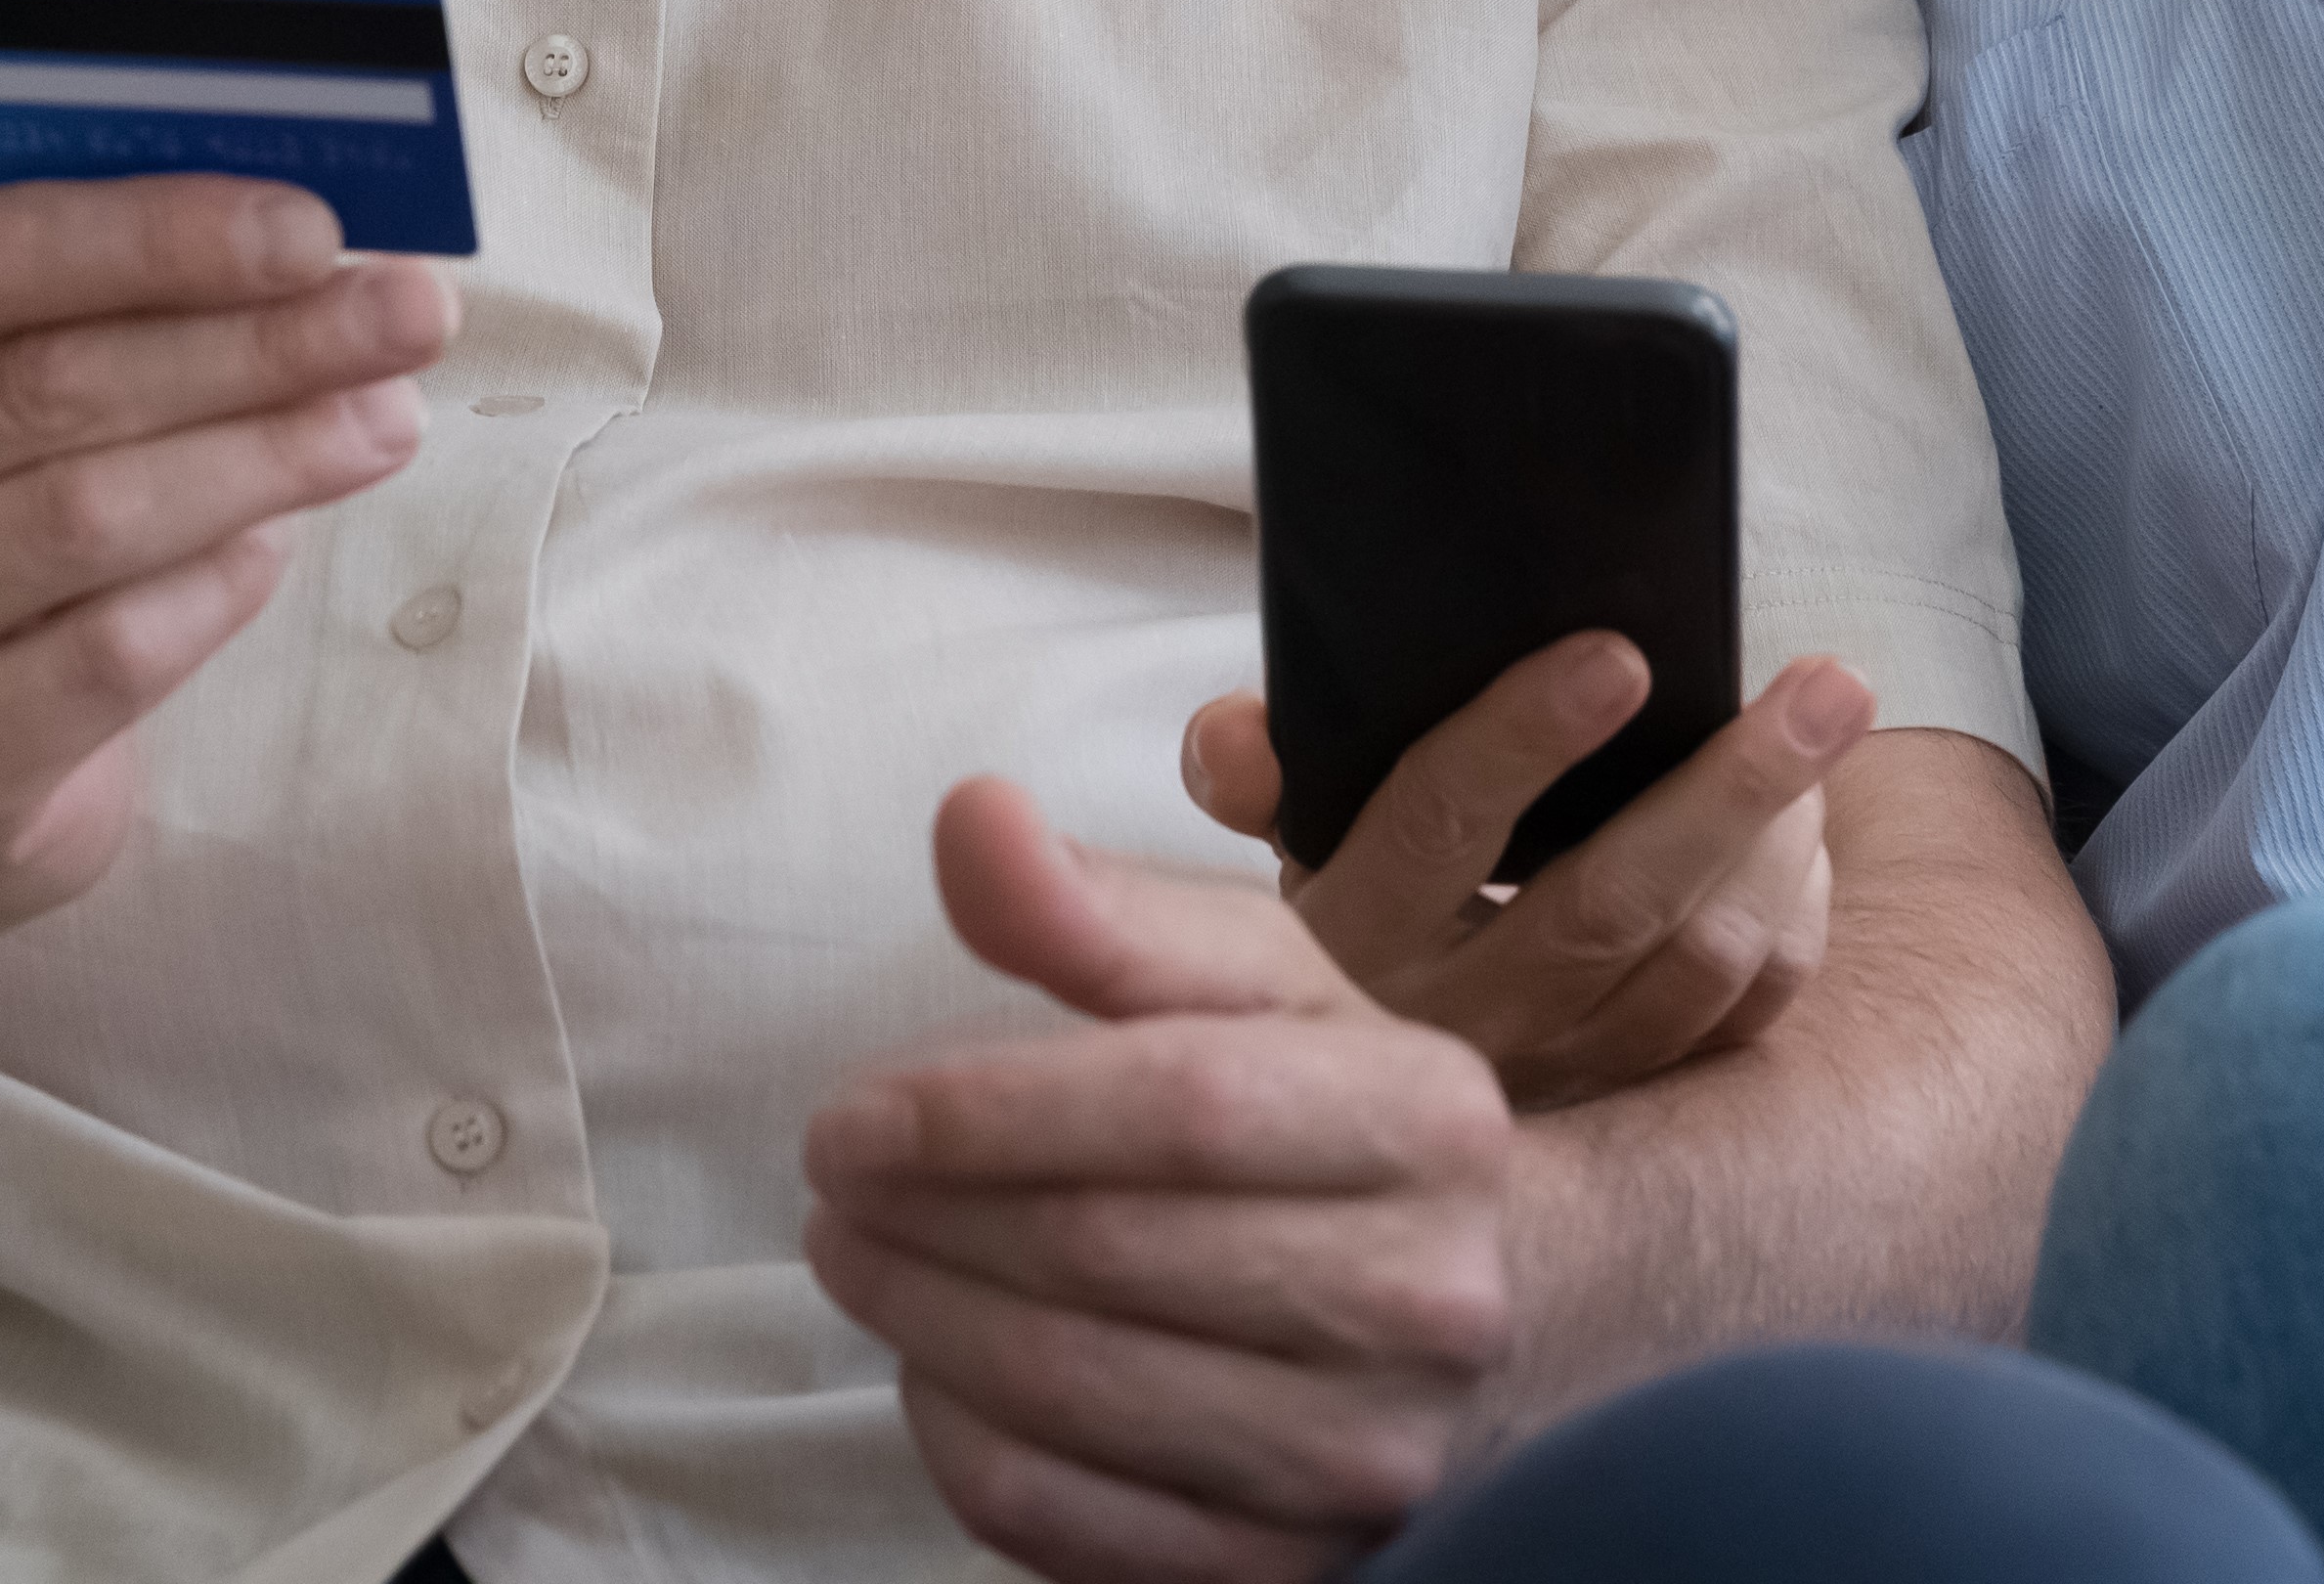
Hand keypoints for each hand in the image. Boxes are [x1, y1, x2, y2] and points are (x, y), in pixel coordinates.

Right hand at [0, 178, 456, 934]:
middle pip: (49, 384)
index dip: (154, 234)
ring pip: (84, 516)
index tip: (314, 228)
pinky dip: (214, 588)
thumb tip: (310, 244)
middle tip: (410, 314)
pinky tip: (277, 547)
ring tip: (388, 418)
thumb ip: (97, 305)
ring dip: (267, 455)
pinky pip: (102, 657)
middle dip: (258, 340)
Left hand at [806, 781, 1514, 1583]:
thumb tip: (969, 816)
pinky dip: (962, 1439)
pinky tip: (929, 1362)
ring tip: (854, 1249)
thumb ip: (1103, 907)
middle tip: (830, 1174)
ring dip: (921, 1319)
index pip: (1180, 1105)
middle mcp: (1424, 1300)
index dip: (990, 1108)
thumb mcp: (1255, 982)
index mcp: (1428, 1118)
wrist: (1494, 1305)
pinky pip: (1072, 1521)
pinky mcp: (1295, 1572)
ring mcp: (1365, 1457)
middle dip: (928, 1212)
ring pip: (1076, 1396)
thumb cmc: (1331, 1113)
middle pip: (1111, 1254)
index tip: (851, 1110)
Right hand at [1179, 642, 1866, 1108]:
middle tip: (1829, 682)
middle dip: (1734, 784)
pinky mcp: (1639, 1101)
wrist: (1361, 1103)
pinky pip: (1745, 1017)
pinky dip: (1795, 917)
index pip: (1441, 824)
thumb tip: (1236, 738)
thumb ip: (1253, 771)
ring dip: (1782, 841)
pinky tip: (1806, 833)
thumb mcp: (1280, 839)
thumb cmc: (1342, 905)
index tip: (1622, 653)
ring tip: (1822, 727)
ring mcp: (1562, 1073)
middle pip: (1614, 902)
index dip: (1526, 738)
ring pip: (1700, 962)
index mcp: (1359, 931)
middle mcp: (1464, 1019)